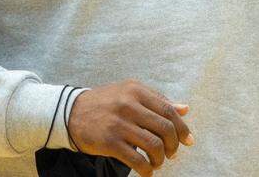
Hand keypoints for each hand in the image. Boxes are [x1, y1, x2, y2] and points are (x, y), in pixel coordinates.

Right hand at [67, 80, 192, 175]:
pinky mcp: (109, 141)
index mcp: (136, 90)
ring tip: (156, 162)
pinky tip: (146, 171)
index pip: (169, 111)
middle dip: (173, 145)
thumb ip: (157, 100)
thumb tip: (185, 109)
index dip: (182, 129)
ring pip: (154, 145)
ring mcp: (119, 123)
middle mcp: (129, 104)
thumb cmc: (105, 103)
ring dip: (160, 159)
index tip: (188, 141)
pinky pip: (137, 160)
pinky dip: (147, 170)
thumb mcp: (130, 94)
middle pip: (165, 128)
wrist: (70, 112)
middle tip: (171, 153)